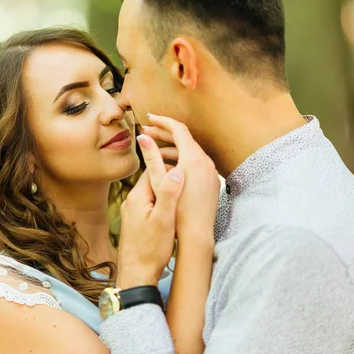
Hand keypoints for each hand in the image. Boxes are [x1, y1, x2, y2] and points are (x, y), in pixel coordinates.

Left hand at [116, 168, 184, 289]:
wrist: (136, 275)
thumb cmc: (151, 250)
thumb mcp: (164, 220)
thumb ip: (169, 194)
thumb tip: (176, 171)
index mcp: (137, 197)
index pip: (153, 171)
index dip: (170, 169)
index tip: (186, 170)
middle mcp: (131, 202)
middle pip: (152, 182)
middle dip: (169, 182)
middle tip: (188, 185)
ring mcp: (131, 213)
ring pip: (152, 195)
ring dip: (166, 196)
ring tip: (182, 201)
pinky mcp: (135, 223)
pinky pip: (149, 206)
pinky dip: (161, 207)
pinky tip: (172, 215)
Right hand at [142, 114, 219, 244]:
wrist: (197, 234)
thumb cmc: (176, 210)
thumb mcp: (159, 181)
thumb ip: (151, 157)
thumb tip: (141, 136)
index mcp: (193, 158)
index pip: (178, 129)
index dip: (162, 122)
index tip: (148, 118)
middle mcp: (206, 161)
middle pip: (185, 139)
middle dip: (164, 134)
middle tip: (146, 131)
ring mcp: (211, 172)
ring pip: (190, 152)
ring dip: (171, 149)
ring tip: (154, 151)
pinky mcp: (212, 182)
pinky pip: (195, 164)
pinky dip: (181, 160)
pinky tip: (168, 168)